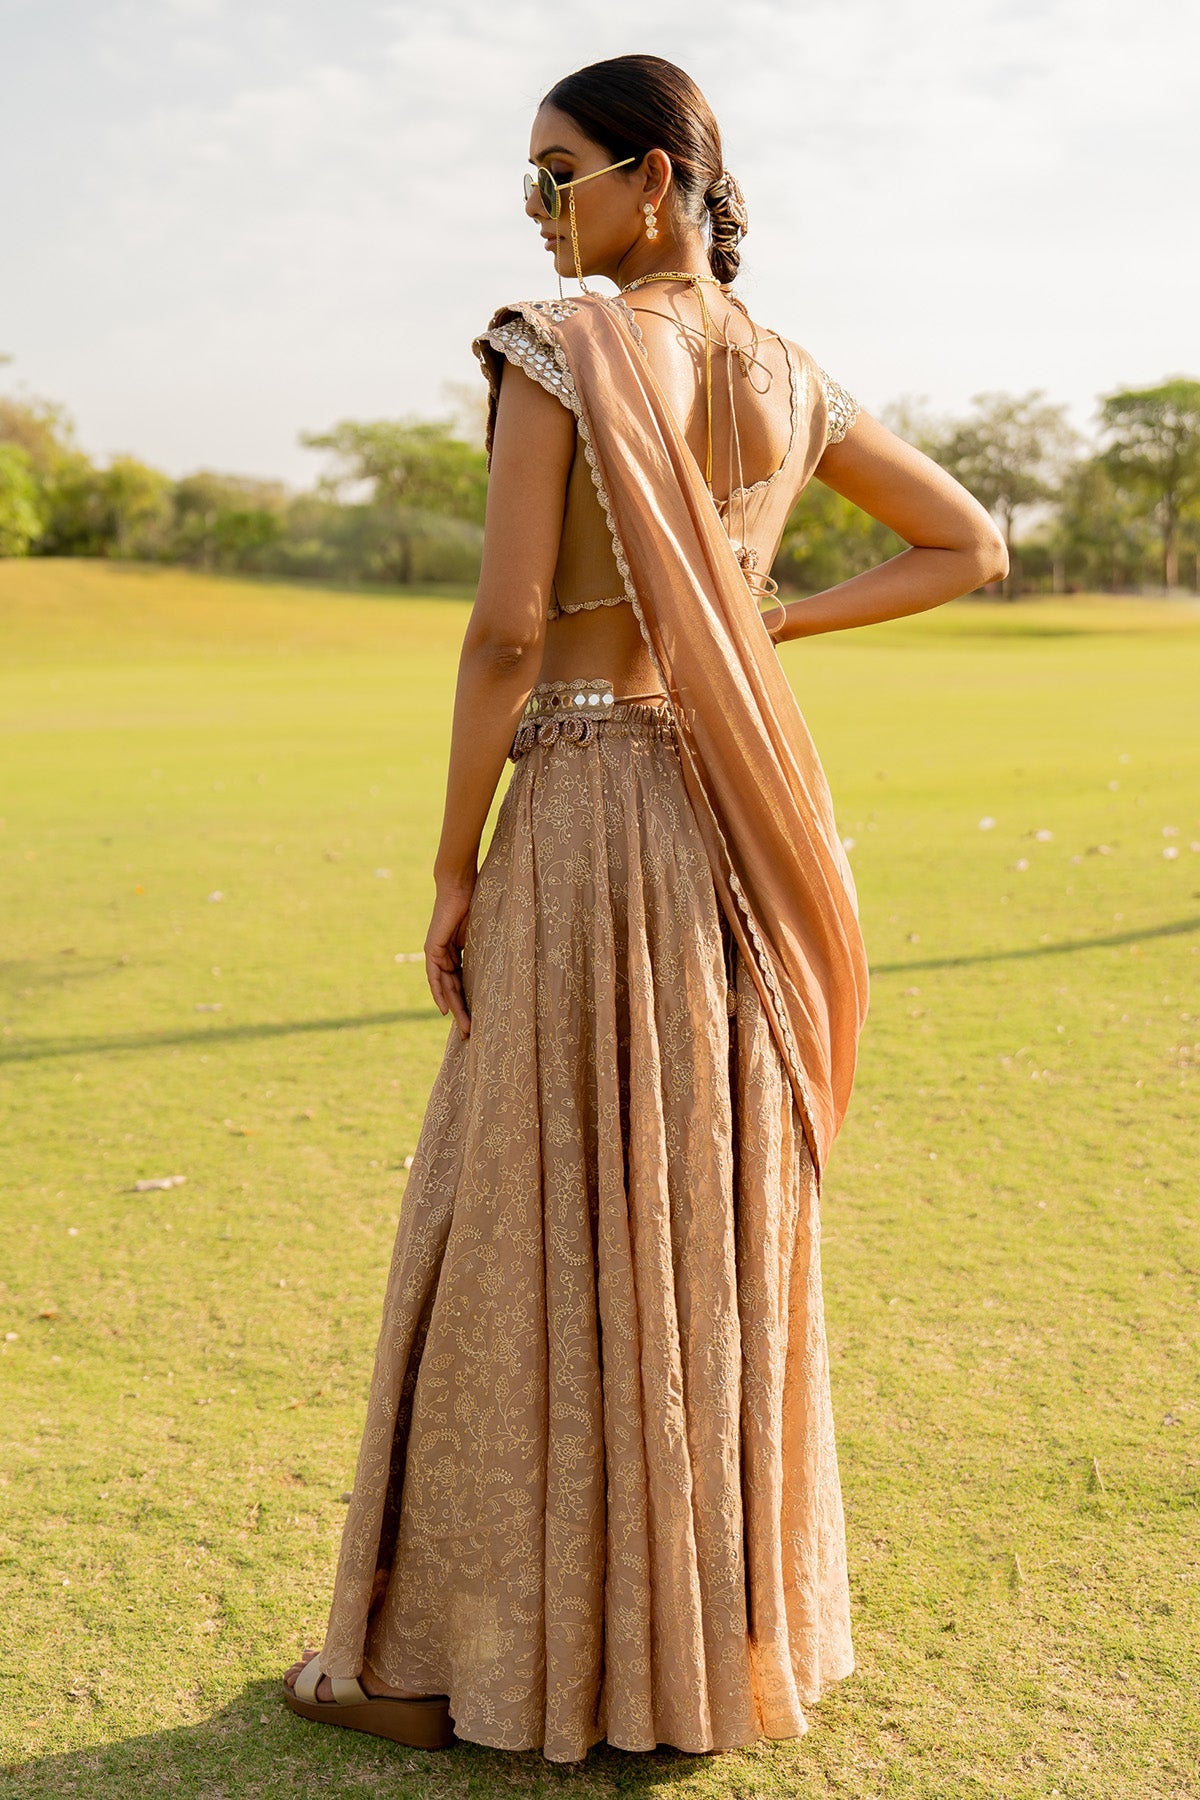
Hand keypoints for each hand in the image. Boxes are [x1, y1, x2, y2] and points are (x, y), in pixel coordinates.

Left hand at [425, 872, 475, 1039]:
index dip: (471, 1002)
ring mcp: (437, 953)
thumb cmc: (477, 903)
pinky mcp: (432, 949)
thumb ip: (488, 951)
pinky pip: (434, 976)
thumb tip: (510, 966)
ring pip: (445, 987)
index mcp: (459, 953)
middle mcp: (446, 956)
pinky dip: (438, 992)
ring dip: (454, 1008)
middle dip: (463, 1012)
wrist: (461, 886)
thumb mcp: (485, 935)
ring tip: (464, 1027)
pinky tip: (444, 1009)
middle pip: (454, 991)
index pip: (464, 984)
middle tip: (471, 1033)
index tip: (479, 1021)